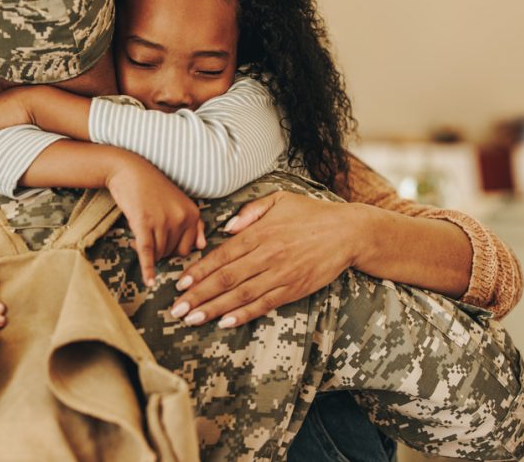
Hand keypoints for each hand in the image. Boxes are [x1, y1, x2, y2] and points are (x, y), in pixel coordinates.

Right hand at [105, 152, 204, 286]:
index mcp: (193, 214)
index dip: (174, 250)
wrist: (129, 170)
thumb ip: (194, 224)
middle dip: (161, 250)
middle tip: (149, 233)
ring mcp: (163, 221)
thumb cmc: (153, 188)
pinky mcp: (144, 223)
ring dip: (149, 250)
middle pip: (173, 253)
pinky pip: (148, 251)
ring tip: (141, 231)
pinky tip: (148, 282)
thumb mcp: (179, 202)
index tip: (163, 242)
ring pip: (159, 254)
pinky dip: (148, 268)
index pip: (188, 249)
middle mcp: (181, 218)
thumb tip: (202, 246)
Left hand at [169, 191, 359, 327]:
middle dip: (197, 296)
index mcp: (260, 233)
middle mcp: (267, 255)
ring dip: (214, 309)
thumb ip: (251, 211)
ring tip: (192, 320)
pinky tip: (226, 323)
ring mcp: (281, 275)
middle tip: (176, 310)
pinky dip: (244, 315)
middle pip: (225, 279)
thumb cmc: (312, 214)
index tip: (180, 284)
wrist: (348, 232)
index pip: (221, 256)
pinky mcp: (294, 289)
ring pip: (240, 295)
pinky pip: (265, 304)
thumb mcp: (280, 200)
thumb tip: (227, 227)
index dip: (198, 272)